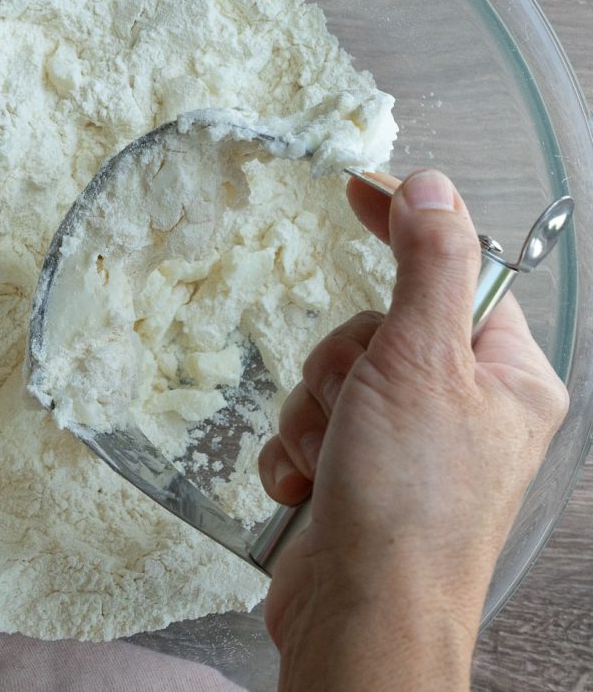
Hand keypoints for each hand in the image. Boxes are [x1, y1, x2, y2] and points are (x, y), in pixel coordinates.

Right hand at [257, 170, 567, 690]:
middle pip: (378, 328)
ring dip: (313, 413)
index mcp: (504, 375)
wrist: (362, 615)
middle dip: (343, 364)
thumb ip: (429, 264)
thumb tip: (432, 187)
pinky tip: (308, 488)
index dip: (405, 226)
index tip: (358, 187)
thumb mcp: (422, 360)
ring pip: (334, 378)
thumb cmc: (408, 497)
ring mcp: (408, 445)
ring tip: (331, 458)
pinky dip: (297, 452)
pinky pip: (310, 428)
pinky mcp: (360, 476)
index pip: (454, 270)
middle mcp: (462, 408)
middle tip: (354, 403)